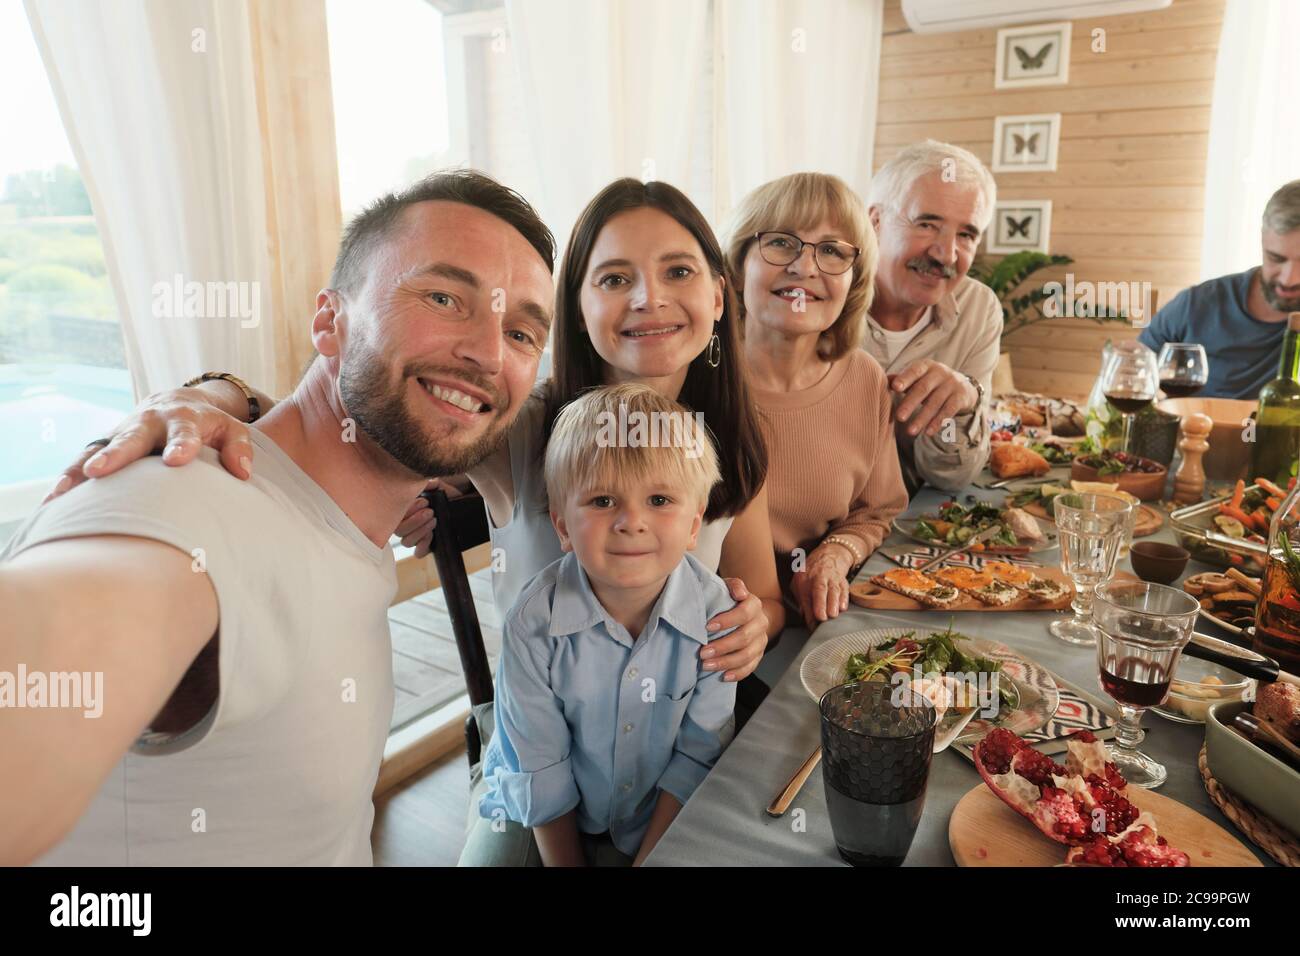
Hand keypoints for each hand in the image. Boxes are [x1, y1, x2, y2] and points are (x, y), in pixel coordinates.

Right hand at [43, 389, 253, 503]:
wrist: (176, 403)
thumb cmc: (209, 425)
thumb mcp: (232, 430)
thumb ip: (240, 448)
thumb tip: (243, 472)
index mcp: (183, 420)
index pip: (184, 433)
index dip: (182, 445)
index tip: (177, 460)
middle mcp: (148, 424)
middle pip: (132, 439)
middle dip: (117, 454)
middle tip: (100, 471)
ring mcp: (123, 433)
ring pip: (99, 450)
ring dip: (81, 470)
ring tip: (64, 491)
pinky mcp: (105, 445)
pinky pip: (83, 462)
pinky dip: (68, 479)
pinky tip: (53, 502)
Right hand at [392, 478, 466, 555]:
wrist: (459, 505)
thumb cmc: (444, 495)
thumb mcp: (437, 487)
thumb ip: (429, 484)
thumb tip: (431, 483)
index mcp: (403, 510)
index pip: (393, 516)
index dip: (409, 510)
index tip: (425, 501)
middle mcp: (405, 525)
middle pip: (399, 530)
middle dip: (415, 520)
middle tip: (430, 512)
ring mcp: (414, 537)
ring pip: (406, 541)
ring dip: (420, 531)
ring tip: (434, 520)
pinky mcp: (425, 546)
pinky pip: (418, 553)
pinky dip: (423, 545)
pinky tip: (431, 536)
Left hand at [700, 578, 767, 681]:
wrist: (745, 612)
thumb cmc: (730, 599)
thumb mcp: (728, 587)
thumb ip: (733, 585)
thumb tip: (740, 593)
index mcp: (754, 605)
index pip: (744, 613)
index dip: (727, 621)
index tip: (707, 627)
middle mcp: (760, 623)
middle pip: (744, 637)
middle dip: (722, 646)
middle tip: (702, 652)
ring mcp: (761, 641)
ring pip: (747, 655)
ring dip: (726, 662)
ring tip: (706, 665)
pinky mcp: (758, 655)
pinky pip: (750, 667)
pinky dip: (738, 673)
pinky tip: (724, 676)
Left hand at [790, 544, 851, 629]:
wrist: (827, 556)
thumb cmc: (810, 574)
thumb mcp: (798, 583)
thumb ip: (800, 599)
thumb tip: (805, 616)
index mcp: (804, 580)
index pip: (805, 597)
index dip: (808, 612)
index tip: (812, 625)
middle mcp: (818, 578)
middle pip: (819, 590)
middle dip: (820, 604)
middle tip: (822, 618)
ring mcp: (832, 578)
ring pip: (833, 590)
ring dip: (833, 603)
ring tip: (833, 615)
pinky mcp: (842, 580)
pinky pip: (844, 589)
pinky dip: (844, 598)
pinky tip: (843, 607)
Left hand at [887, 359, 977, 438]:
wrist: (962, 386)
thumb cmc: (930, 382)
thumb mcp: (918, 377)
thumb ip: (902, 379)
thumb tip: (884, 381)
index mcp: (926, 366)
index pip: (914, 371)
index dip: (905, 378)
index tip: (895, 388)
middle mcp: (940, 372)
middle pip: (923, 388)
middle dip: (910, 403)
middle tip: (899, 417)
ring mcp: (952, 384)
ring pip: (936, 402)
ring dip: (922, 418)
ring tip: (910, 431)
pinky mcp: (961, 397)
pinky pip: (949, 411)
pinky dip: (938, 422)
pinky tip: (928, 432)